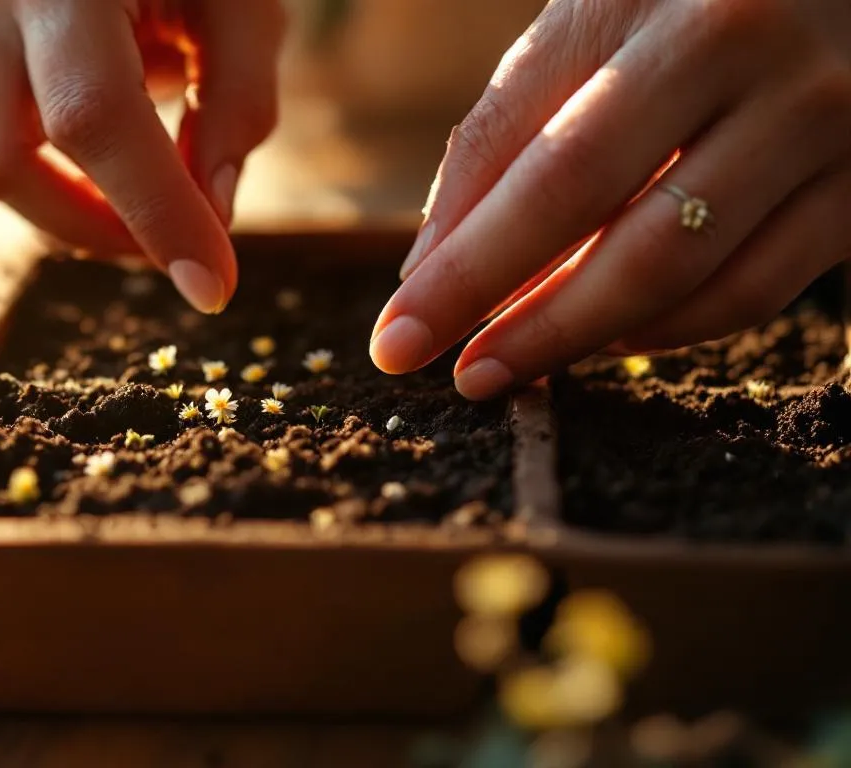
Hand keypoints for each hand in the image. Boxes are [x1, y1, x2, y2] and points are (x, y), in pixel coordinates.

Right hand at [0, 0, 285, 312]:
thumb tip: (214, 212)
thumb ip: (238, 102)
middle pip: (8, 166)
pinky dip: (45, 176)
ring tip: (146, 181)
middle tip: (182, 235)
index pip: (97, 116)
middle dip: (100, 227)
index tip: (213, 286)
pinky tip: (98, 152)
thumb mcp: (241, 1)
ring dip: (70, 206)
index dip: (156, 212)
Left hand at [369, 0, 850, 398]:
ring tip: (508, 368)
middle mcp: (746, 44)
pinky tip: (607, 340)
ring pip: (679, 263)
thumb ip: (508, 131)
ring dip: (577, 333)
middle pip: (596, 207)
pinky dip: (669, 330)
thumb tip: (429, 272)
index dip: (456, 262)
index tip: (396, 337)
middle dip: (508, 308)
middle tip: (455, 374)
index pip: (525, 150)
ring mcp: (824, 114)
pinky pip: (756, 287)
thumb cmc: (686, 0)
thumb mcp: (588, 25)